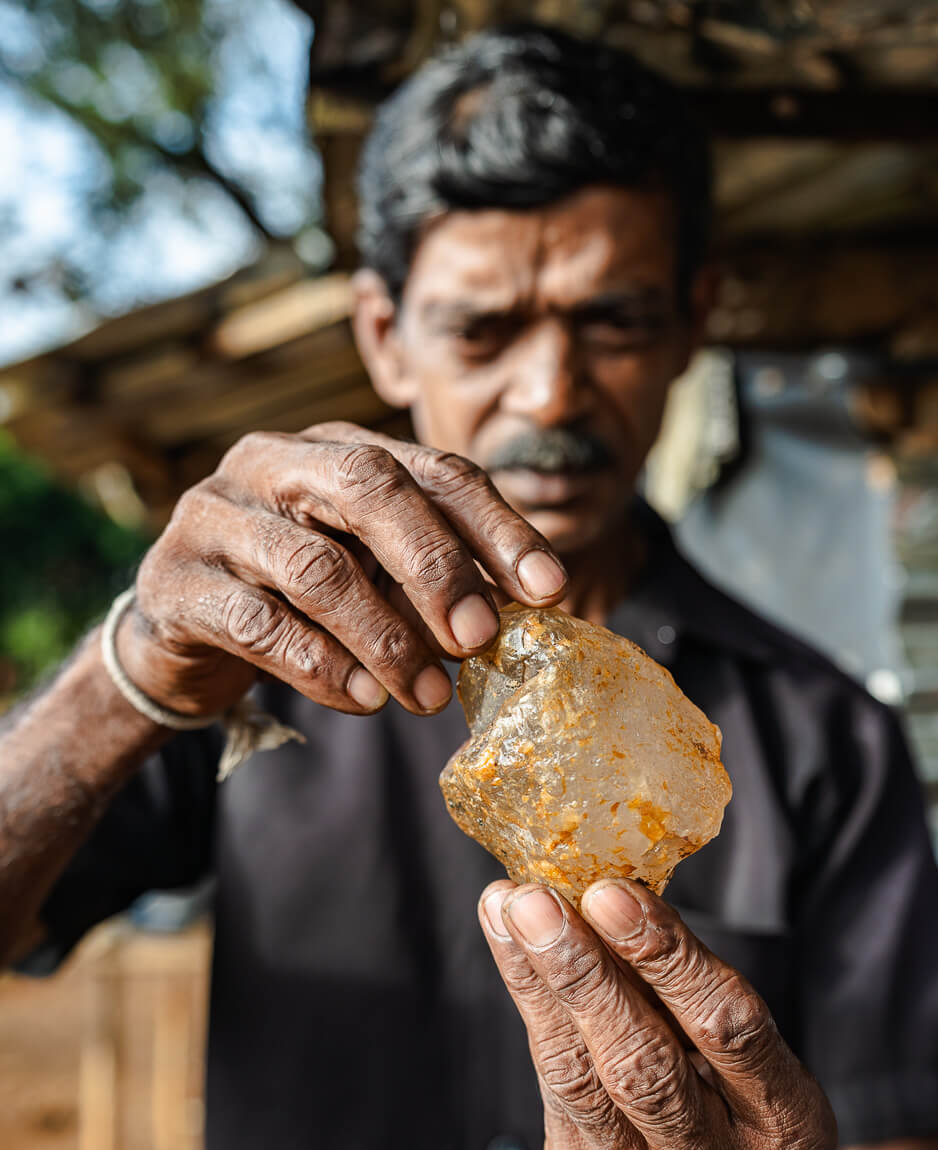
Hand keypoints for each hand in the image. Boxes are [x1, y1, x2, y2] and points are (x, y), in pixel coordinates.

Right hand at [115, 423, 566, 718]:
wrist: (179, 638)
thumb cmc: (296, 600)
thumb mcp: (370, 578)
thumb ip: (429, 583)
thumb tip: (518, 619)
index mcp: (336, 448)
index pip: (431, 468)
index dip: (496, 526)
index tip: (548, 589)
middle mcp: (272, 462)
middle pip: (367, 486)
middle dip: (437, 565)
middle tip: (482, 638)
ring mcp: (215, 515)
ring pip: (314, 566)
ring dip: (385, 639)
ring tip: (428, 697)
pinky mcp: (176, 582)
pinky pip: (257, 623)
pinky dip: (320, 667)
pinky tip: (363, 701)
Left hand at [479, 877, 836, 1149]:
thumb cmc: (741, 1091)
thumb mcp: (753, 1044)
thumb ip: (693, 983)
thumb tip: (612, 892)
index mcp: (788, 1127)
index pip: (726, 1030)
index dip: (666, 958)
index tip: (611, 893)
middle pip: (641, 1067)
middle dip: (582, 974)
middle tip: (536, 902)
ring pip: (577, 1078)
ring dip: (535, 984)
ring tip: (507, 911)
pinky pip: (552, 1085)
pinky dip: (532, 1010)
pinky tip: (512, 952)